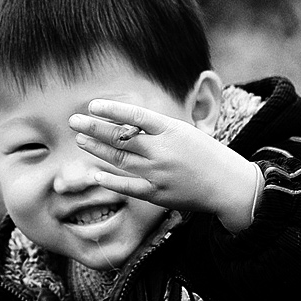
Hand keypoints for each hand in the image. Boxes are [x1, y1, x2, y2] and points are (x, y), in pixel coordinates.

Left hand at [68, 99, 260, 232]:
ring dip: (96, 149)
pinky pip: (128, 186)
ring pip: (119, 159)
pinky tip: (96, 173)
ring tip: (80, 139)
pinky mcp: (157, 194)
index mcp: (171, 130)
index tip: (92, 105)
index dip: (111, 110)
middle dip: (94, 128)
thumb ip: (156, 129)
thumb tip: (124, 123)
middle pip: (120, 137)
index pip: (135, 116)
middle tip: (73, 121)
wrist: (227, 185)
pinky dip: (111, 180)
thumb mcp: (184, 132)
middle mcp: (162, 151)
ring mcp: (158, 173)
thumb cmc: (205, 154)